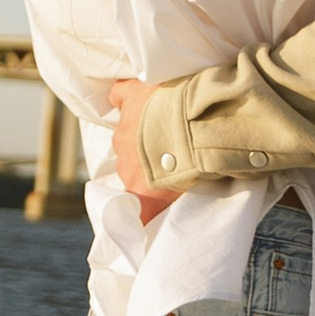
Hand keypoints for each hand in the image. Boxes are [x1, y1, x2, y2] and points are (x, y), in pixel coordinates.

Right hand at [108, 78, 179, 219]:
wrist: (196, 127)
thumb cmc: (193, 162)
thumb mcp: (180, 191)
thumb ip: (164, 200)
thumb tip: (150, 219)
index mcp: (137, 184)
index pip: (130, 199)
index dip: (139, 196)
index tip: (149, 198)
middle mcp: (125, 158)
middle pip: (130, 161)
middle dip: (147, 157)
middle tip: (172, 152)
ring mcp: (125, 126)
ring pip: (127, 131)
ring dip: (142, 129)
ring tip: (166, 123)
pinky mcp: (131, 97)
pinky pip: (119, 95)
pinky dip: (124, 97)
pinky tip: (133, 97)